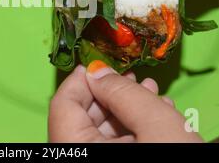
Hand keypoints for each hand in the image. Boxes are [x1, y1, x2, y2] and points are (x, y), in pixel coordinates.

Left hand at [48, 61, 202, 141]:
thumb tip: (98, 72)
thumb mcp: (157, 126)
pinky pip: (113, 148)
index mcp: (79, 153)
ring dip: (125, 110)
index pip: (62, 106)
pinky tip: (154, 118)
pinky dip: (131, 130)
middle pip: (81, 119)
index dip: (80, 80)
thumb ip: (124, 94)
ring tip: (151, 95)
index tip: (98, 65)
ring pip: (99, 134)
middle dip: (109, 94)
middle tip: (131, 79)